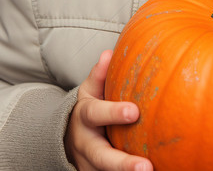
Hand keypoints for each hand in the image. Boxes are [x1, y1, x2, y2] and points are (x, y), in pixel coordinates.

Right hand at [65, 50, 152, 170]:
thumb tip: (109, 54)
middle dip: (122, 164)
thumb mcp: (89, 92)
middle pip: (101, 157)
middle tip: (145, 167)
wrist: (67, 139)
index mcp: (84, 117)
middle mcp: (85, 145)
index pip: (96, 114)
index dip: (113, 112)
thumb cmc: (90, 110)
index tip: (134, 112)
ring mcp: (90, 165)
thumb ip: (99, 75)